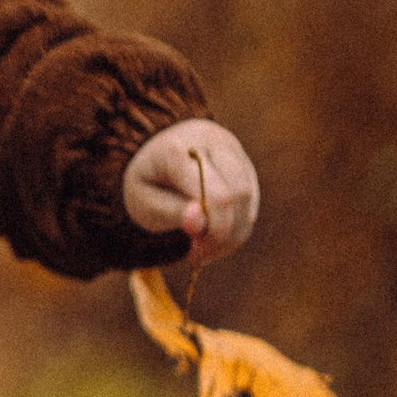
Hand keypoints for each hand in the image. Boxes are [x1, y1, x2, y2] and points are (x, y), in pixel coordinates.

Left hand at [124, 118, 258, 265]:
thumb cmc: (148, 182)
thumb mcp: (145, 202)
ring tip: (205, 249)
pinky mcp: (243, 162)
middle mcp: (211, 141)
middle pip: (239, 193)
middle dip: (225, 233)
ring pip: (249, 196)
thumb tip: (201, 223)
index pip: (215, 194)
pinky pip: (251, 198)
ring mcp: (231, 149)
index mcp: (178, 149)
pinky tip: (215, 237)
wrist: (154, 156)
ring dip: (234, 232)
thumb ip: (173, 212)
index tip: (194, 252)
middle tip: (199, 254)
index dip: (215, 228)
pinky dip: (238, 224)